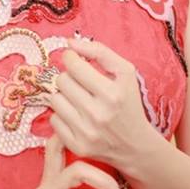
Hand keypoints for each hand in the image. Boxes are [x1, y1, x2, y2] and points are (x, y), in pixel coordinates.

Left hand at [48, 36, 153, 169]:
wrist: (135, 145)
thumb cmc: (128, 102)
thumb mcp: (124, 72)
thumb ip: (99, 51)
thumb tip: (70, 43)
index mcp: (112, 93)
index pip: (74, 65)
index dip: (71, 58)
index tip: (74, 59)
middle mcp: (98, 114)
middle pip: (62, 81)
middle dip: (69, 77)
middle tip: (80, 82)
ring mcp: (86, 132)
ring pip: (55, 99)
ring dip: (64, 96)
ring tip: (78, 99)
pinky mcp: (77, 145)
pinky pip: (54, 119)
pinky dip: (63, 115)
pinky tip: (76, 116)